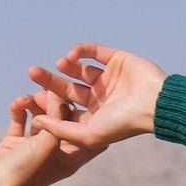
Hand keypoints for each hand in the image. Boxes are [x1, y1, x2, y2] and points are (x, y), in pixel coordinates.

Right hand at [0, 88, 104, 185]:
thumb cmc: (26, 171)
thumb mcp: (48, 143)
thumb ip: (57, 117)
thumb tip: (59, 93)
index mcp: (71, 158)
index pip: (90, 137)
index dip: (92, 118)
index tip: (86, 100)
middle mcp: (56, 152)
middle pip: (64, 121)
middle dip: (57, 103)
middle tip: (46, 91)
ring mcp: (35, 147)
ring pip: (42, 117)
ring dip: (35, 104)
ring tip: (28, 98)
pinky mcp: (16, 142)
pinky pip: (21, 119)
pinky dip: (19, 109)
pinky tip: (16, 104)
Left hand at [24, 43, 167, 152]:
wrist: (153, 104)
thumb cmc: (123, 124)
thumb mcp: (88, 134)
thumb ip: (61, 130)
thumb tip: (35, 123)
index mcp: (94, 118)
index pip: (66, 109)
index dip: (49, 103)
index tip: (34, 97)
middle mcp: (100, 99)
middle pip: (68, 88)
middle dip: (50, 81)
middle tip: (32, 72)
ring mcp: (108, 79)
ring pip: (79, 69)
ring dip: (66, 65)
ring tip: (60, 63)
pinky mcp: (116, 60)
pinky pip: (94, 52)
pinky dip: (82, 50)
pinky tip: (72, 54)